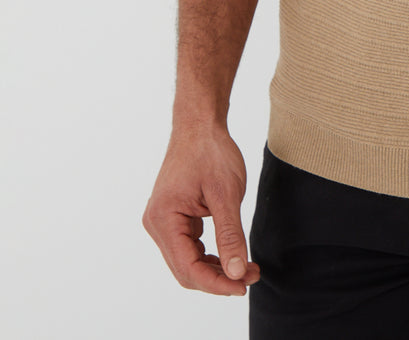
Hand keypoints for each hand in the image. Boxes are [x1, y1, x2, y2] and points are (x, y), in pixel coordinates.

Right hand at [143, 125, 260, 295]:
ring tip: (247, 268)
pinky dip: (210, 254)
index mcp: (163, 219)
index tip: (243, 286)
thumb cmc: (211, 151)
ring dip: (215, 268)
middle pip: (185, 269)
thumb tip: (236, 272)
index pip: (187, 268)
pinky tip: (231, 254)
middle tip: (251, 276)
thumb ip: (230, 235)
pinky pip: (189, 246)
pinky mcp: (173, 216)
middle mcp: (157, 224)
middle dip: (218, 278)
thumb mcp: (226, 194)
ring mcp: (163, 221)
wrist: (200, 123)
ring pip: (187, 260)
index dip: (216, 283)